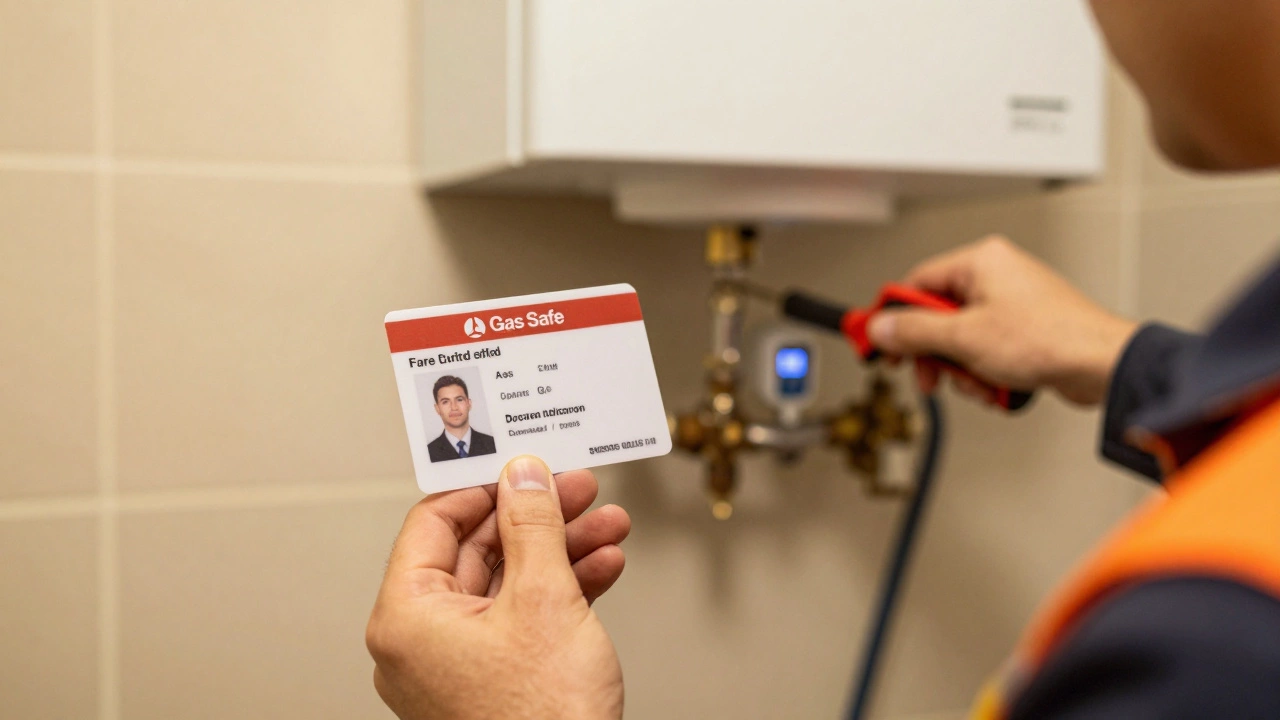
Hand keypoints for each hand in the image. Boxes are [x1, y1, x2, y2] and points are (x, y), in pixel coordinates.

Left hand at [367, 456, 628, 719]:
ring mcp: (456, 667)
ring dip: (561, 550)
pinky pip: (521, 620)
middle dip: (539, 518)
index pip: (433, 521)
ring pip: (508, 584)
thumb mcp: (545, 599)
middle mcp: (420, 642)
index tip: (522, 465)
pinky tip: (601, 568)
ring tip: (606, 526)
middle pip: (477, 550)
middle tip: (578, 489)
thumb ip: (533, 525)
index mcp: (406, 617)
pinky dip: (562, 592)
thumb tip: (523, 476)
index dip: (484, 486)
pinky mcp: (491, 683)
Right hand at [868, 236, 1137, 406]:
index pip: (915, 283)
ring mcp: (1013, 304)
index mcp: (980, 262)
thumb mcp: (963, 338)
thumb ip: (913, 332)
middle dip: (934, 354)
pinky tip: (999, 386)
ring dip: (963, 370)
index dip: (893, 317)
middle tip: (929, 376)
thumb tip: (880, 327)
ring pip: (962, 340)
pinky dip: (987, 373)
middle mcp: (996, 276)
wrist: (1102, 366)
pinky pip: (987, 351)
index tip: (877, 342)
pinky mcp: (1027, 330)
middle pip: (937, 316)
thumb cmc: (1049, 339)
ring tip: (980, 383)